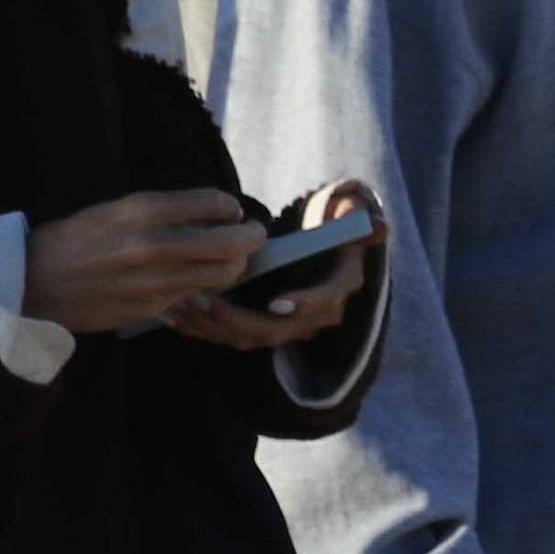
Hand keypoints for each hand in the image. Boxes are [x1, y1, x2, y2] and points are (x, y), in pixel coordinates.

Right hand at [25, 189, 263, 334]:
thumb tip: (207, 214)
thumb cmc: (73, 241)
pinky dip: (205, 287)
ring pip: (221, 274)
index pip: (212, 203)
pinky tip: (197, 279)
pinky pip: (195, 296)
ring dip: (234, 265)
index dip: (230, 207)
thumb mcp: (114, 210)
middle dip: (251, 238)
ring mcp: (155, 281)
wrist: (34, 283)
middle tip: (253, 235)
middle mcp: (153, 245)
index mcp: (142, 210)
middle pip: (230, 244)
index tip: (232, 211)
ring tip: (230, 258)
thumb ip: (161, 212)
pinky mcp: (152, 309)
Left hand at [167, 177, 378, 351]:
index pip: (323, 305)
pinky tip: (175, 313)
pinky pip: (229, 336)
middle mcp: (311, 316)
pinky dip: (203, 328)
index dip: (302, 305)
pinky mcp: (258, 329)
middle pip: (275, 330)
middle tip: (205, 299)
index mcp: (336, 289)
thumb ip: (354, 218)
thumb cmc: (327, 226)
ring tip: (182, 303)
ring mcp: (283, 327)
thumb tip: (379, 227)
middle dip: (236, 319)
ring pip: (247, 338)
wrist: (319, 248)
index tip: (276, 302)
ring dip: (212, 326)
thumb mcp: (346, 215)